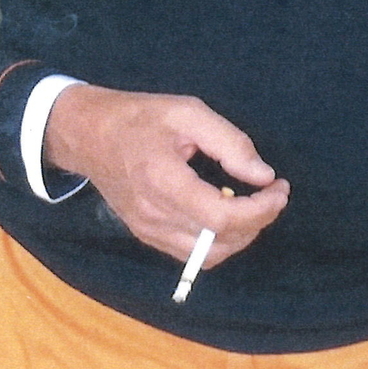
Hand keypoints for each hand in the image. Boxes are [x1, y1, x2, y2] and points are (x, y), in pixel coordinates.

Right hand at [44, 85, 289, 267]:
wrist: (88, 134)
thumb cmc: (138, 116)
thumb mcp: (187, 112)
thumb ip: (229, 142)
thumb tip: (264, 175)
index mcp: (163, 180)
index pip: (221, 218)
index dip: (260, 210)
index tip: (280, 187)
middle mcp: (154, 215)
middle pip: (219, 243)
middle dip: (257, 222)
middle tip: (272, 194)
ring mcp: (147, 231)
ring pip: (207, 257)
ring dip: (240, 237)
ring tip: (253, 205)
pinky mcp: (146, 235)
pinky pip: (191, 254)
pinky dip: (218, 241)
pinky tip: (225, 214)